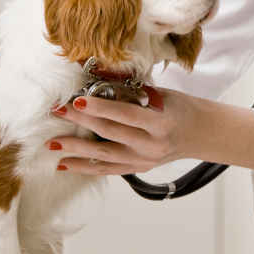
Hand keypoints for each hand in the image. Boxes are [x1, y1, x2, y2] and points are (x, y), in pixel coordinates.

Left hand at [46, 86, 195, 174]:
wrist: (200, 133)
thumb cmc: (181, 108)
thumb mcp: (162, 95)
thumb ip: (132, 93)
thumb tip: (98, 84)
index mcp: (161, 122)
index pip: (126, 114)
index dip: (101, 107)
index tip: (78, 100)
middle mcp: (152, 145)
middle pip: (110, 134)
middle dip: (81, 122)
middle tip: (58, 111)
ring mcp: (144, 160)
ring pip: (104, 156)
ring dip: (76, 149)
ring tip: (53, 142)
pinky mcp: (139, 169)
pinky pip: (107, 170)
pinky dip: (84, 167)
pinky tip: (64, 164)